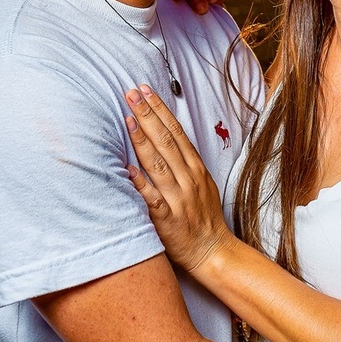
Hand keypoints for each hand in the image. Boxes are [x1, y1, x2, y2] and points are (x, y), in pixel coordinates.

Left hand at [125, 85, 231, 273]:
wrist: (213, 251)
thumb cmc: (202, 216)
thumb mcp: (200, 183)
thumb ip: (183, 162)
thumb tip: (162, 137)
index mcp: (195, 168)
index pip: (176, 132)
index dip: (160, 110)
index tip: (146, 91)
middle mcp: (188, 179)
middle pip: (166, 141)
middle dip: (148, 115)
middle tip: (131, 93)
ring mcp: (178, 198)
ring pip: (158, 164)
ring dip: (142, 139)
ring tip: (128, 118)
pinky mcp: (167, 219)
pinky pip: (152, 198)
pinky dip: (140, 183)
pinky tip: (127, 168)